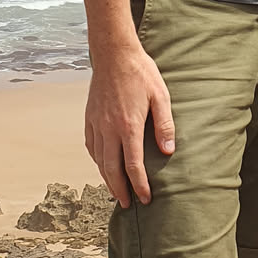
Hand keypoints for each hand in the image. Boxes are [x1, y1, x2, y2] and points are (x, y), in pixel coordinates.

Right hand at [84, 43, 174, 207]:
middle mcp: (109, 128)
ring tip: (115, 190)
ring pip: (99, 159)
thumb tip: (167, 151)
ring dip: (106, 178)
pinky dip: (97, 160)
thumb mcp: (161, 96)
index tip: (145, 198)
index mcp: (129, 126)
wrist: (114, 53)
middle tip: (126, 204)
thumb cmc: (140, 72)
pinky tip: (102, 164)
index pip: (133, 165)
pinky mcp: (89, 116)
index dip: (139, 185)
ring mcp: (97, 123)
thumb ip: (164, 124)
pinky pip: (91, 145)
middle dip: (119, 190)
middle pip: (112, 169)